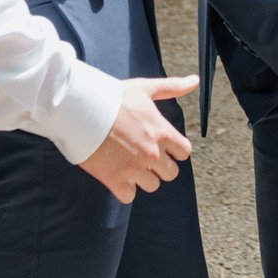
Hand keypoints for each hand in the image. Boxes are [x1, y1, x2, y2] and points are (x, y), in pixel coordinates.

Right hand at [77, 76, 199, 201]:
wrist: (81, 109)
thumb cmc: (113, 97)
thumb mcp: (145, 89)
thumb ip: (173, 87)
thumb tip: (195, 80)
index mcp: (162, 133)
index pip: (184, 153)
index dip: (175, 150)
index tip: (163, 146)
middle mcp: (152, 153)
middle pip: (171, 173)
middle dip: (161, 166)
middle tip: (145, 156)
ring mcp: (134, 168)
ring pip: (152, 185)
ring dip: (143, 178)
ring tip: (130, 164)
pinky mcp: (114, 179)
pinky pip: (129, 196)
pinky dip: (124, 189)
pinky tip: (117, 175)